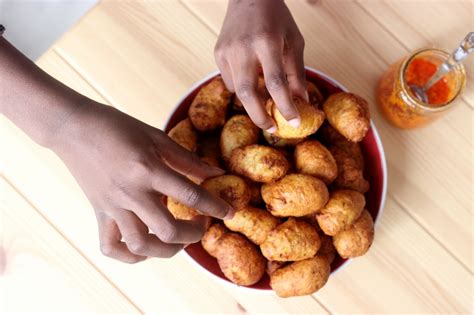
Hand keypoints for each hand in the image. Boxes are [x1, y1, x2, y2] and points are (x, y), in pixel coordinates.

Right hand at [52, 102, 233, 262]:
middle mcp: (131, 192)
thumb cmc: (117, 127)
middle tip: (201, 225)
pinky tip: (145, 247)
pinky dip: (130, 255)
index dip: (215, 206)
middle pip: (168, 230)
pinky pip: (111, 247)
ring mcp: (113, 206)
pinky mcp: (99, 213)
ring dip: (166, 250)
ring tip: (177, 240)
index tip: (230, 212)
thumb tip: (216, 173)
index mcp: (148, 169)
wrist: (73, 127)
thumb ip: (187, 159)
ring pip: (141, 245)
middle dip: (193, 235)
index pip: (190, 195)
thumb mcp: (156, 137)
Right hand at [215, 0, 306, 131]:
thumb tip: (301, 102)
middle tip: (272, 128)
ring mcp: (227, 51)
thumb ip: (296, 73)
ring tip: (265, 97)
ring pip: (238, 90)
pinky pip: (230, 81)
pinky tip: (251, 76)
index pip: (276, 83)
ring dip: (252, 100)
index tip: (293, 123)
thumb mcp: (294, 41)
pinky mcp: (218, 53)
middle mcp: (243, 48)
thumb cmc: (276, 19)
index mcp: (267, 42)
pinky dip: (242, 87)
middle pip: (247, 94)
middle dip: (259, 116)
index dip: (285, 106)